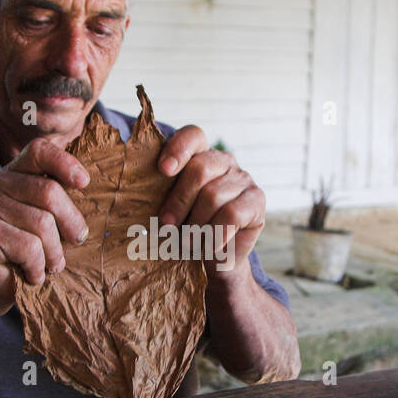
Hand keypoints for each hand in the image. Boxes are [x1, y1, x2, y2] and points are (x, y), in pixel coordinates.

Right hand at [0, 132, 89, 315]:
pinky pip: (29, 248)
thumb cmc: (27, 252)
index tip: (84, 183)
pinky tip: (30, 274)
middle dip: (70, 222)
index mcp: (12, 174)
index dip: (64, 163)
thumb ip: (58, 201)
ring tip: (49, 265)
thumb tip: (87, 186)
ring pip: (42, 224)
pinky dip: (37, 268)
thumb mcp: (46, 219)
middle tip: (76, 241)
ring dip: (53, 254)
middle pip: (49, 192)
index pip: (39, 152)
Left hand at [155, 126, 265, 282]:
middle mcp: (224, 162)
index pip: (193, 136)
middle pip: (199, 169)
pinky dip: (215, 234)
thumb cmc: (186, 231)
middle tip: (166, 225)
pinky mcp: (257, 201)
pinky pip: (232, 214)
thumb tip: (141, 197)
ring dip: (195, 224)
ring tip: (187, 242)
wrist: (214, 261)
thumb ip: (161, 196)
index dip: (178, 149)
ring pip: (213, 195)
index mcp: (200, 156)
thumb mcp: (170, 211)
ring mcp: (244, 179)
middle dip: (178, 201)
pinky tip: (209, 246)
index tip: (163, 171)